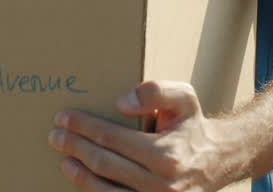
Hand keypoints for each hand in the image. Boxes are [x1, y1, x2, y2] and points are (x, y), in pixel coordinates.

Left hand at [48, 80, 227, 191]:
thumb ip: (155, 91)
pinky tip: (83, 179)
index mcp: (166, 155)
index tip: (63, 118)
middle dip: (74, 147)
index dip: (83, 127)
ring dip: (79, 175)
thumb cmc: (192, 128)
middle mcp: (161, 185)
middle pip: (103, 163)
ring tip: (64, 159)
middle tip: (55, 136)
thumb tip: (120, 103)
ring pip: (104, 191)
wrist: (217, 162)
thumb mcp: (184, 98)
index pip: (111, 139)